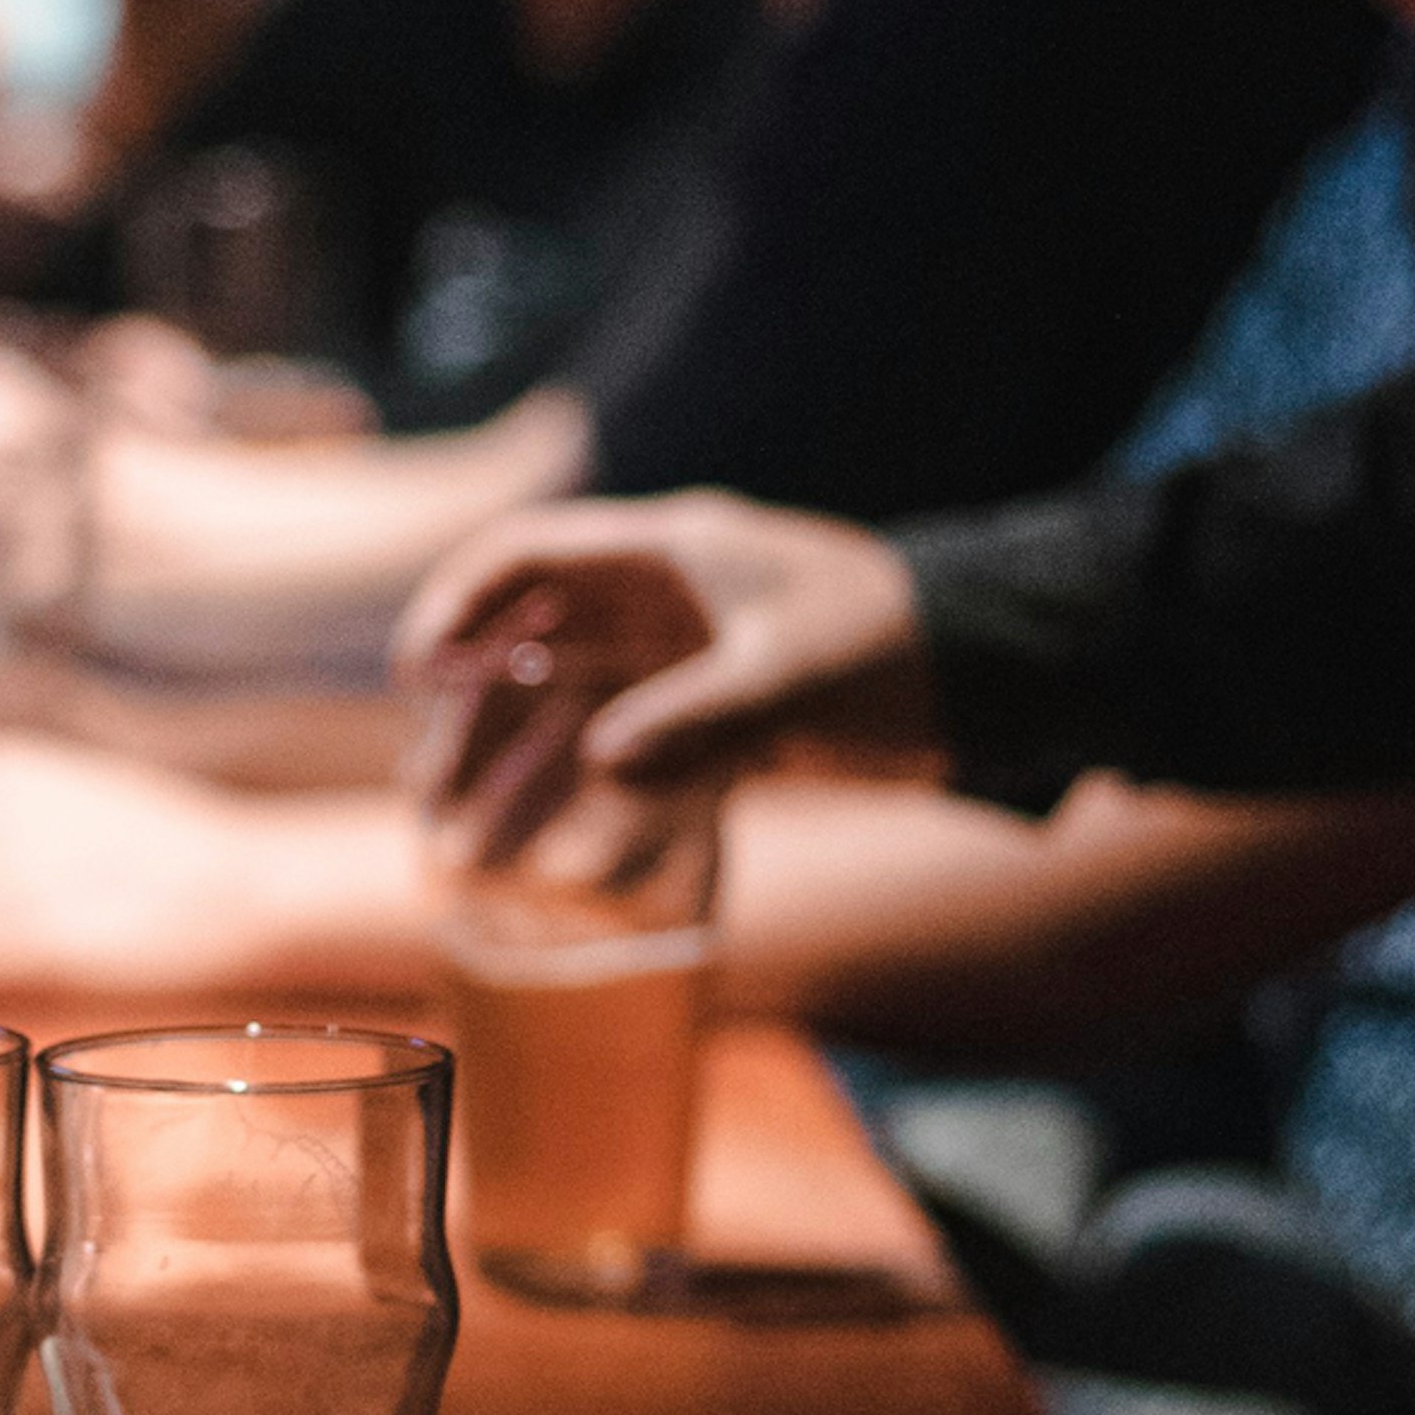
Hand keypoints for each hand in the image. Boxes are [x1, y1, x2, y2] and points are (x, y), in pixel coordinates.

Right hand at [395, 491, 940, 860]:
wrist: (996, 674)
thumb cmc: (897, 648)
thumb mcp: (795, 677)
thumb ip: (698, 717)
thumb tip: (604, 760)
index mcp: (671, 556)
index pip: (531, 557)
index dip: (460, 605)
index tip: (418, 673)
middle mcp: (666, 603)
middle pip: (535, 645)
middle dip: (474, 717)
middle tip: (430, 795)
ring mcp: (692, 662)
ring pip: (576, 709)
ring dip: (518, 769)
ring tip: (463, 841)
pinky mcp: (727, 720)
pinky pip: (632, 756)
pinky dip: (589, 802)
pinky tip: (552, 858)